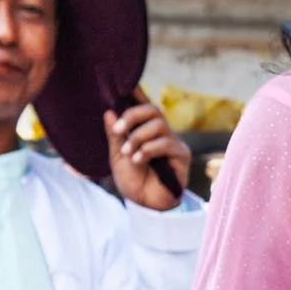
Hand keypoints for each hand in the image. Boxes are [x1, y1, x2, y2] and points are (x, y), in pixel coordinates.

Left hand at [106, 90, 192, 210]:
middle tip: (118, 130)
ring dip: (139, 137)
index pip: (143, 106)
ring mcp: (173, 142)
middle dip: (133, 116)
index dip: (137, 93)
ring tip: (129, 153)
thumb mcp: (117, 156)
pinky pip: (165, 143)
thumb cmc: (133, 180)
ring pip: (159, 125)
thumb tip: (109, 111)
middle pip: (153, 109)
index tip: (125, 85)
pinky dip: (148, 149)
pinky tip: (139, 160)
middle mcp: (161, 132)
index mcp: (144, 130)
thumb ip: (115, 135)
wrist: (145, 204)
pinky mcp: (181, 154)